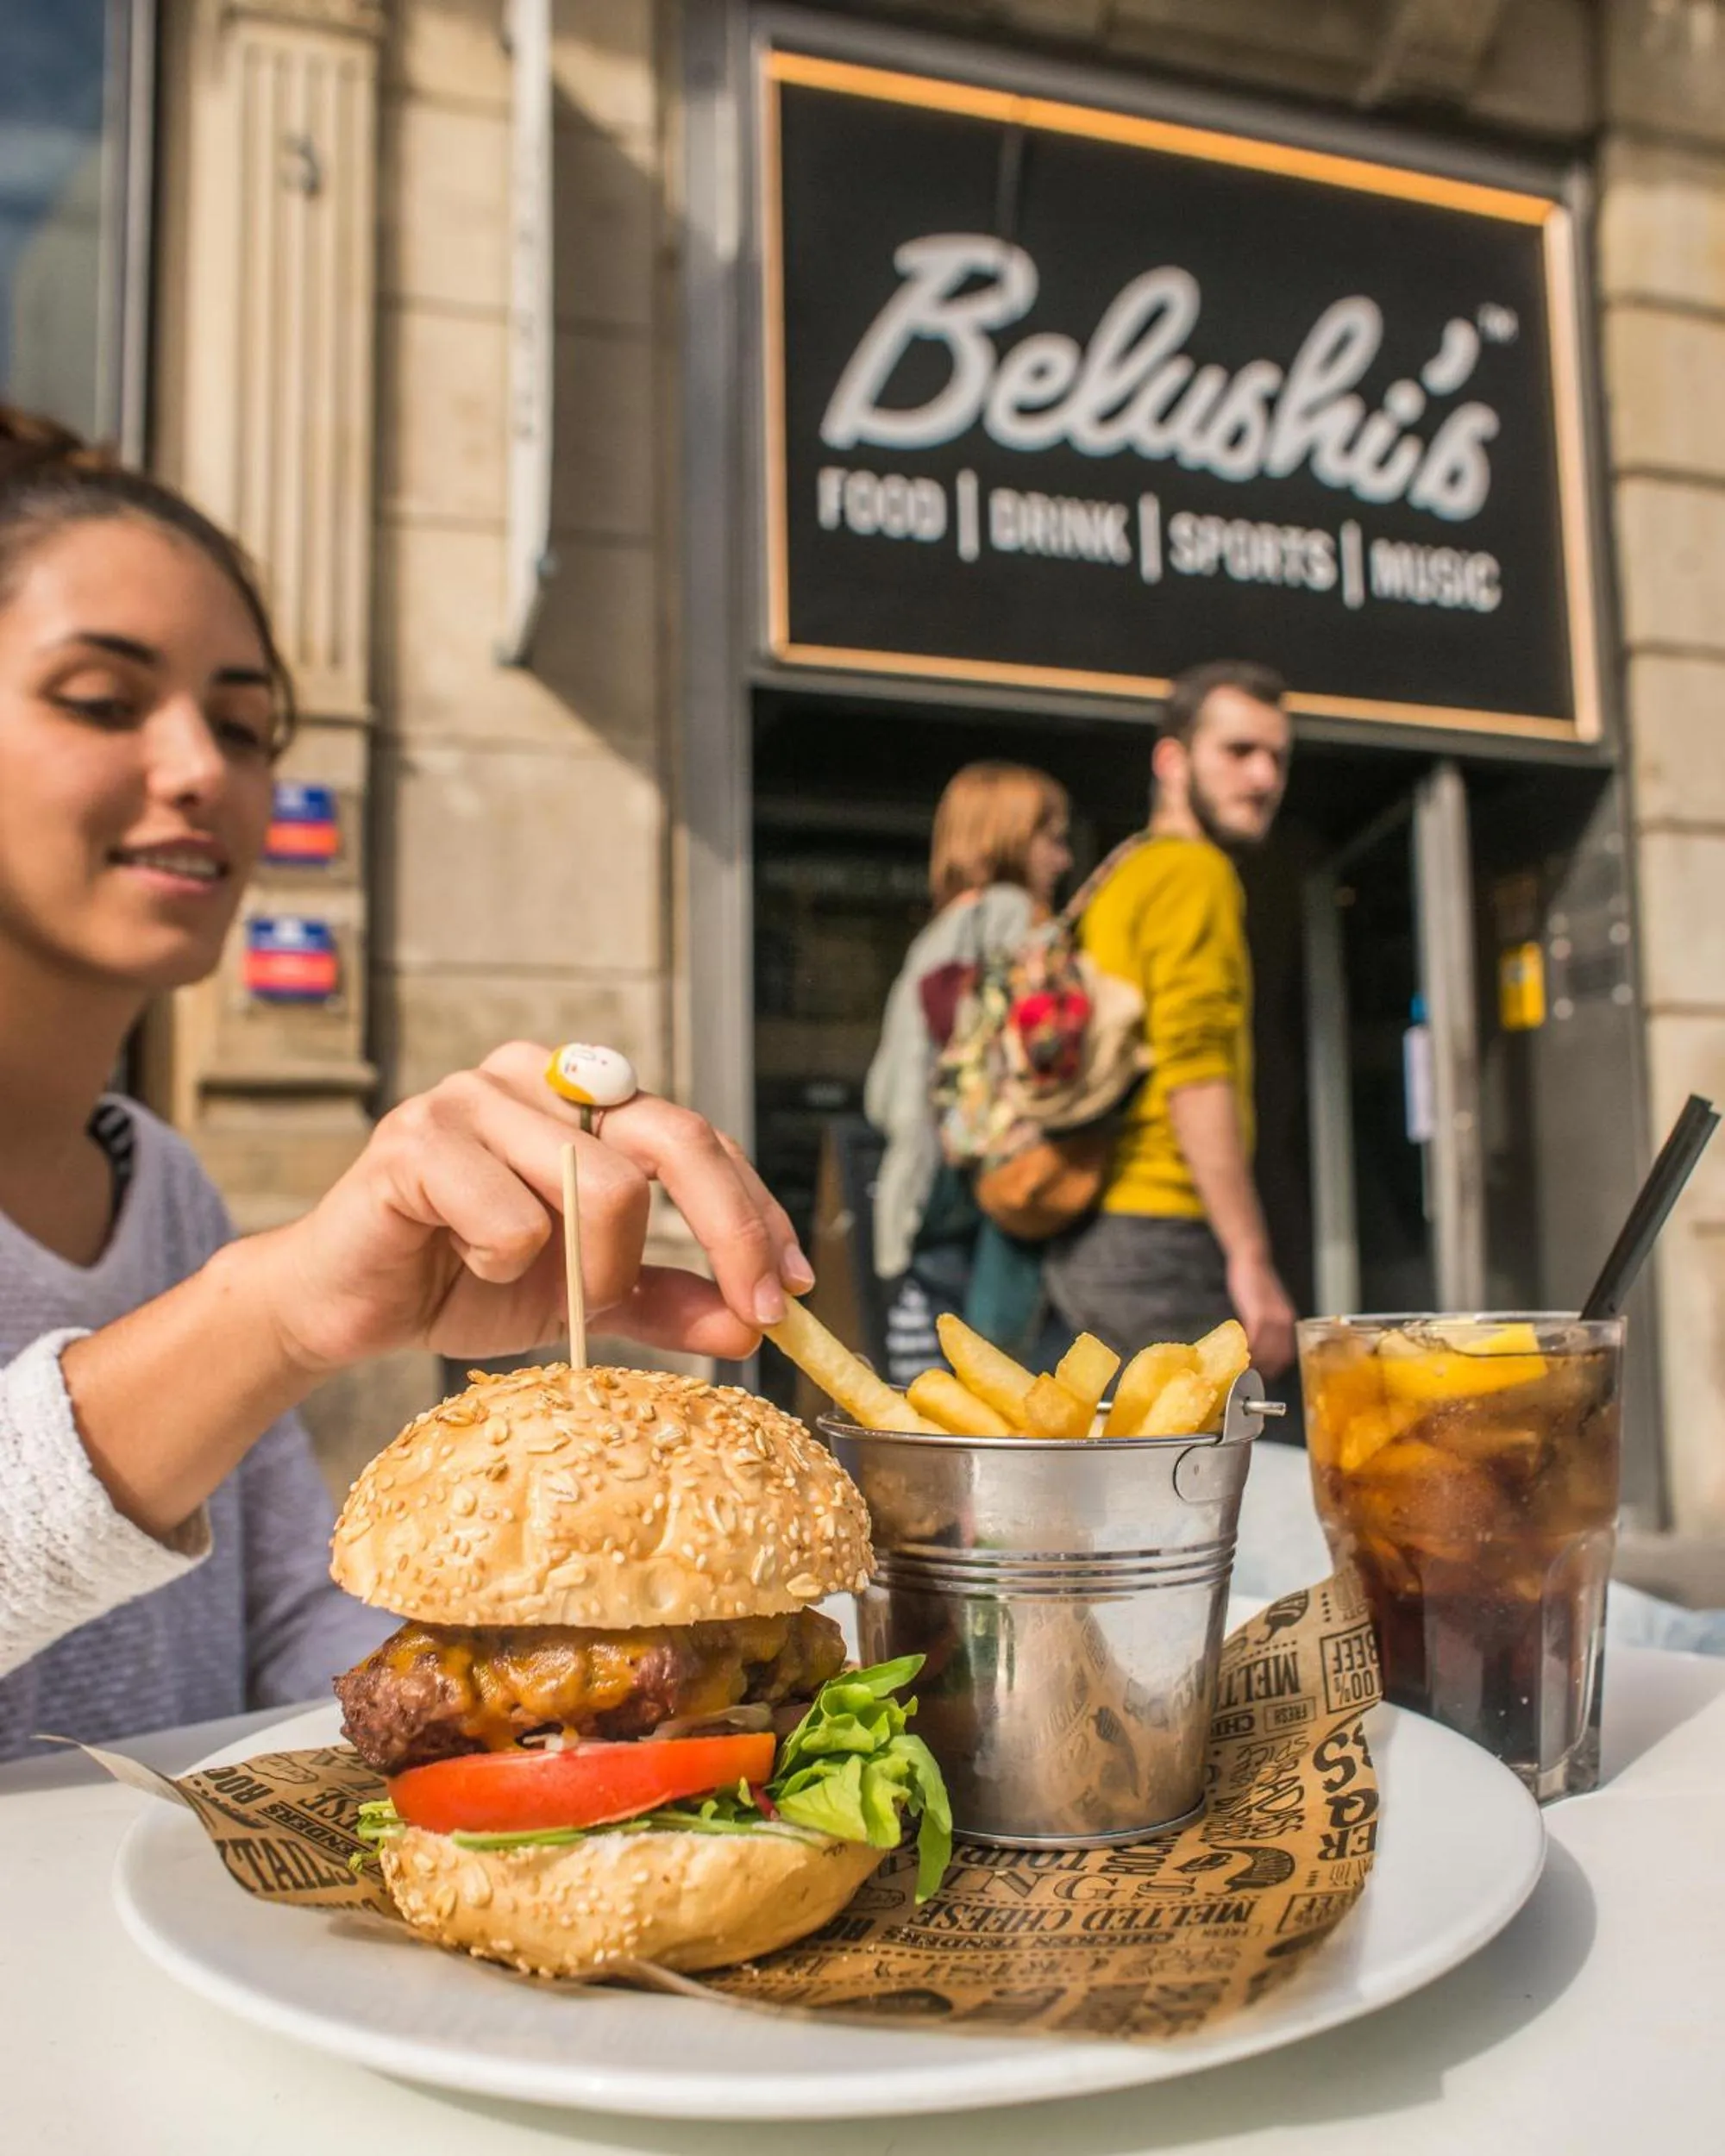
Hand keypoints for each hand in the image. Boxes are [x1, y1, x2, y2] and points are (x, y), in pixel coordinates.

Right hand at [256, 1042, 811, 1373]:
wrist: (347, 1305)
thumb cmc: (464, 1281)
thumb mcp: (589, 1299)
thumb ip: (666, 1300)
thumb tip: (754, 1326)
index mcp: (586, 1098)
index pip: (701, 1138)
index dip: (756, 1213)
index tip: (793, 1289)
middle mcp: (539, 1076)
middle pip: (674, 1140)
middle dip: (727, 1235)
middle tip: (752, 1315)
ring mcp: (474, 1096)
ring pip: (603, 1189)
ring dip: (589, 1270)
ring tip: (527, 1281)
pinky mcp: (417, 1138)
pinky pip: (513, 1220)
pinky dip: (502, 1266)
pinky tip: (458, 1258)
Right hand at [1226, 1250, 1295, 1378]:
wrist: (1252, 1260)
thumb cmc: (1257, 1281)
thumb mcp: (1270, 1305)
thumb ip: (1269, 1323)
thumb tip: (1262, 1342)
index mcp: (1289, 1321)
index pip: (1286, 1354)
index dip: (1275, 1367)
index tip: (1263, 1374)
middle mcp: (1285, 1323)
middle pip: (1277, 1357)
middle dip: (1265, 1370)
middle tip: (1250, 1375)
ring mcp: (1273, 1320)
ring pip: (1266, 1352)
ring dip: (1254, 1363)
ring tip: (1242, 1368)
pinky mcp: (1258, 1315)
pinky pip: (1254, 1341)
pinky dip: (1247, 1350)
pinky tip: (1239, 1353)